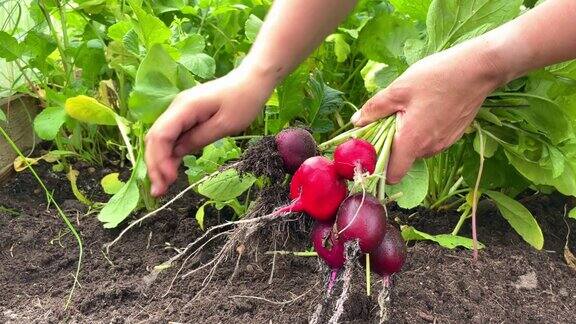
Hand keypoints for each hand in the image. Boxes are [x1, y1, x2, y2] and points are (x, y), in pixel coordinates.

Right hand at [145, 68, 275, 196]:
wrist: (252, 80)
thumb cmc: (243, 100)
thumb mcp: (224, 125)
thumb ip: (199, 139)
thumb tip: (176, 154)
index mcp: (184, 108)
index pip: (161, 136)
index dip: (160, 160)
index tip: (169, 180)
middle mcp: (176, 108)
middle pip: (155, 138)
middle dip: (154, 166)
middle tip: (159, 191)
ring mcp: (180, 112)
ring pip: (160, 139)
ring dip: (159, 162)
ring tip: (163, 187)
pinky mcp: (187, 117)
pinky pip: (172, 137)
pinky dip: (169, 155)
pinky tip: (171, 171)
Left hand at [351, 41, 505, 183]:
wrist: (478, 69)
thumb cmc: (436, 77)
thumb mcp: (398, 89)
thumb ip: (374, 109)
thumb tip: (356, 123)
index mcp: (412, 142)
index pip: (391, 175)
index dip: (378, 169)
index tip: (369, 152)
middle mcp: (429, 149)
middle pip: (402, 159)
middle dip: (390, 144)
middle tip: (387, 118)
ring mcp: (443, 143)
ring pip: (416, 148)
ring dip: (406, 135)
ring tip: (408, 108)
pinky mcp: (453, 136)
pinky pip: (429, 140)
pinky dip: (422, 130)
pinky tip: (425, 107)